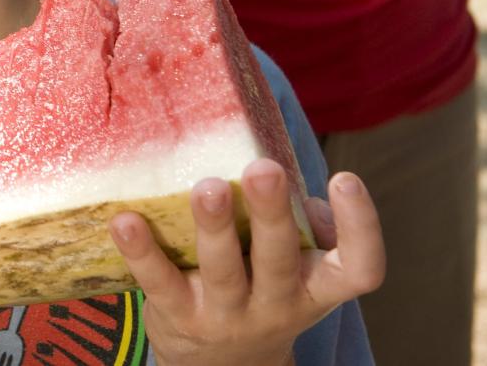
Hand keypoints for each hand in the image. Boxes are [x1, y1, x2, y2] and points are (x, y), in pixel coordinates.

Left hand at [111, 160, 384, 365]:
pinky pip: (159, 282)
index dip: (360, 226)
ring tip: (207, 189)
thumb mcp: (294, 270)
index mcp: (316, 287)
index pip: (359, 269)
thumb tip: (296, 193)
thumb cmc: (262, 288)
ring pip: (222, 271)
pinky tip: (125, 220)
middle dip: (272, 213)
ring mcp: (226, 315)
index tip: (345, 177)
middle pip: (279, 261)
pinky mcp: (178, 317)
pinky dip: (141, 250)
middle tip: (263, 169)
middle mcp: (277, 305)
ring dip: (214, 227)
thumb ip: (301, 226)